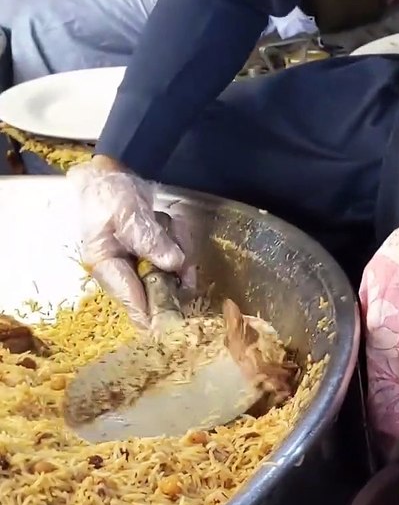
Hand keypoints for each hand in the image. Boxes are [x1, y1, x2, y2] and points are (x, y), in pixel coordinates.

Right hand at [71, 156, 189, 328]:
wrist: (110, 177)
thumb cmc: (108, 195)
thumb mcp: (126, 213)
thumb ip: (147, 239)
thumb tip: (172, 265)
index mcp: (107, 265)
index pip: (130, 299)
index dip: (151, 315)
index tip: (170, 326)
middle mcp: (124, 271)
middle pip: (159, 291)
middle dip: (176, 276)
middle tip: (185, 264)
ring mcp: (141, 264)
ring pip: (174, 272)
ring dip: (179, 248)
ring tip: (166, 222)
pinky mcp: (155, 255)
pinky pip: (178, 257)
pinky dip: (180, 239)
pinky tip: (169, 221)